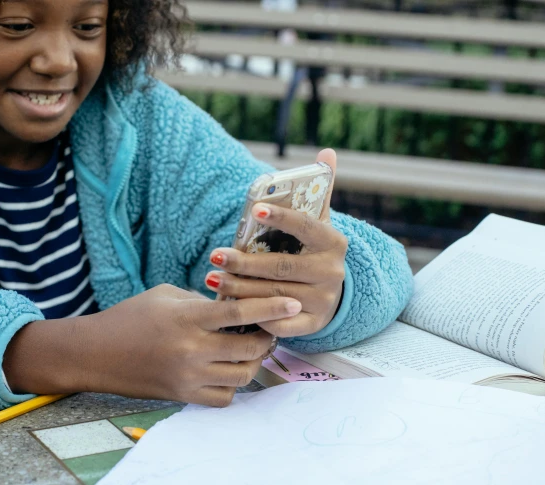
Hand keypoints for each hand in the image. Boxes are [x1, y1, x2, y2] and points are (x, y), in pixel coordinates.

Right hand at [3, 284, 301, 406]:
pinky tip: (227, 369)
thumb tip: (234, 305)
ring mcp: (188, 377)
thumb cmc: (130, 316)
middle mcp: (192, 350)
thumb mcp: (166, 295)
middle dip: (267, 338)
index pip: (240, 313)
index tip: (294, 303)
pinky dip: (233, 384)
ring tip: (249, 349)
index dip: (272, 307)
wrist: (97, 352)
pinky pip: (224, 397)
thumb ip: (202, 300)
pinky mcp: (183, 395)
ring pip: (243, 376)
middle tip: (268, 329)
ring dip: (253, 362)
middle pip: (250, 349)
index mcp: (188, 318)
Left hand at [204, 148, 347, 337]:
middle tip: (214, 255)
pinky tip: (230, 307)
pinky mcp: (312, 325)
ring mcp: (323, 301)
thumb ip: (320, 189)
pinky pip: (280, 324)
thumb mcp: (318, 222)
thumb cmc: (312, 251)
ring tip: (211, 278)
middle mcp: (332, 272)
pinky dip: (254, 316)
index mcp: (333, 242)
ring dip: (239, 288)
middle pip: (281, 266)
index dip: (282, 218)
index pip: (306, 227)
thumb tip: (325, 152)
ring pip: (274, 296)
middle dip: (244, 262)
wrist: (331, 295)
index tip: (255, 209)